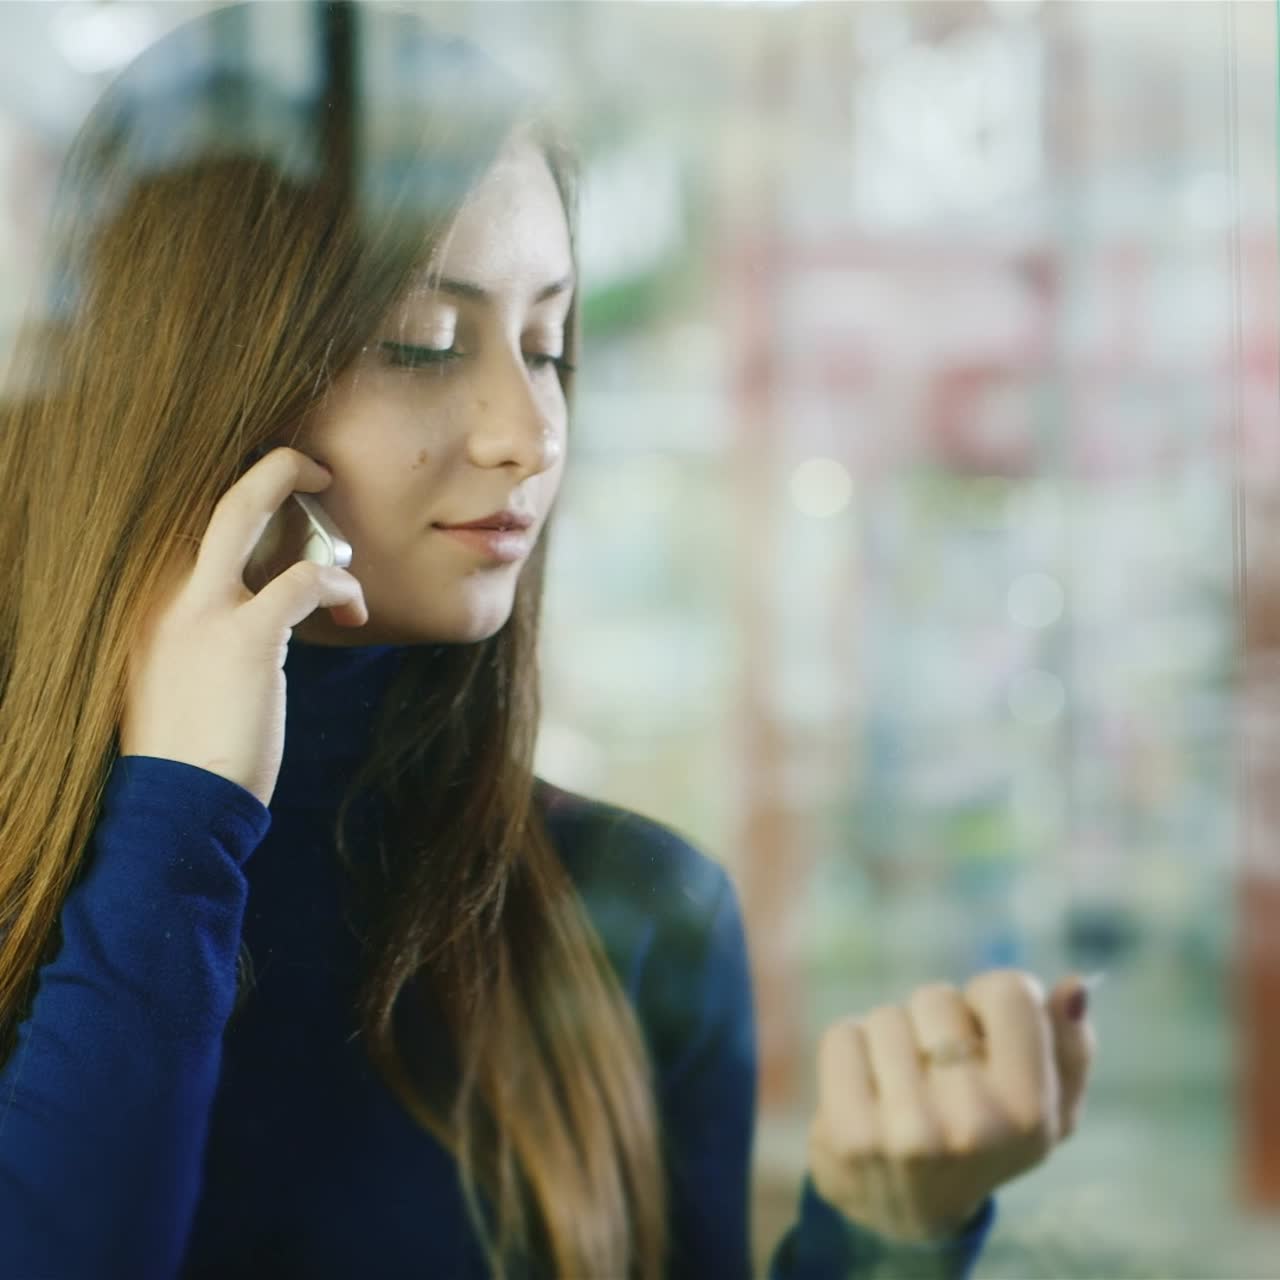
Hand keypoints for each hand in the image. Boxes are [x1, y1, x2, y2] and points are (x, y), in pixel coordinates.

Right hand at [119, 446, 368, 807]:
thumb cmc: (191, 753)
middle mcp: (167, 592)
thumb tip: (259, 621)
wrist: (181, 804)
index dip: (250, 510)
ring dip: (311, 519)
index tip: (285, 516)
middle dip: (276, 468)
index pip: (200, 530)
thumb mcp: (178, 681)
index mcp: (152, 604)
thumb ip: (205, 639)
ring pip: (248, 508)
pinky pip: (306, 580)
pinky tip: (353, 615)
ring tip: (347, 565)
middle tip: (315, 467)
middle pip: (221, 498)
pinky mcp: (244, 634)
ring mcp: (201, 607)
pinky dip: (340, 588)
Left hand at [807, 970, 1095, 1243]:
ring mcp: (908, 1132)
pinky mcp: (850, 1132)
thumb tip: (1074, 986)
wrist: (906, 1213)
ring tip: (902, 1085)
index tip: (983, 1034)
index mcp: (1032, 1114)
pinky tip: (865, 1091)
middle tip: (937, 1071)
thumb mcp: (1045, 1105)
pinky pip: (842, 1036)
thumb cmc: (984, 1138)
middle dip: (934, 1021)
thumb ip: (1068, 1044)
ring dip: (891, 1038)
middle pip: (938, 998)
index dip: (988, 1001)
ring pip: (888, 1015)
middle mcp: (974, 1126)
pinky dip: (851, 1051)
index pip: (1009, 991)